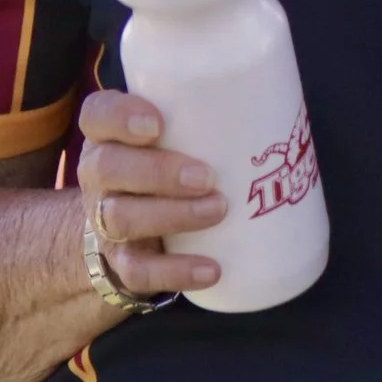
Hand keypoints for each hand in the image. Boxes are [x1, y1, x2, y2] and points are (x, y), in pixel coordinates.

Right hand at [76, 90, 224, 300]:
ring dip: (172, 215)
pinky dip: (176, 272)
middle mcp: (100, 174)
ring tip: (218, 210)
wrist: (130, 229)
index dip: (119, 117)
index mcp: (110, 134)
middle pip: (107, 167)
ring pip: (120, 218)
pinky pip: (138, 272)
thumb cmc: (170, 162)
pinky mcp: (121, 261)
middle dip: (157, 172)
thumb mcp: (178, 134)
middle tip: (207, 177)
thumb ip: (209, 118)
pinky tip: (212, 269)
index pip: (97, 114)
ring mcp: (105, 219)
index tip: (157, 123)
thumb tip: (284, 109)